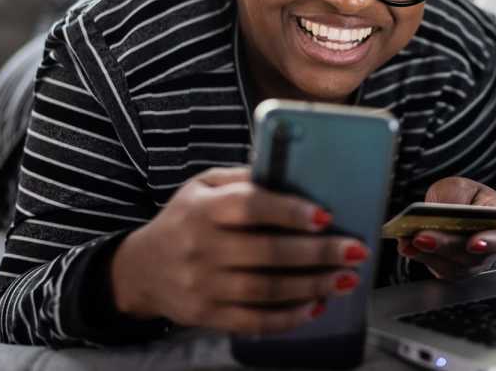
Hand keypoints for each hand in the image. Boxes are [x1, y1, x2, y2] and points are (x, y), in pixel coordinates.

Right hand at [109, 167, 368, 334]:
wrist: (140, 269)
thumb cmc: (184, 219)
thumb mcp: (202, 186)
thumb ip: (243, 180)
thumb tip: (293, 173)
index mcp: (203, 209)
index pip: (249, 208)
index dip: (289, 211)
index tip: (325, 215)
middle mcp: (201, 248)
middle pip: (267, 253)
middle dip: (317, 253)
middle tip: (355, 251)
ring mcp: (203, 286)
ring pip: (265, 290)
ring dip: (312, 286)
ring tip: (345, 279)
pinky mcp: (207, 316)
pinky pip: (253, 321)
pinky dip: (289, 317)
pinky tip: (316, 306)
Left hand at [396, 177, 495, 279]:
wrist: (458, 207)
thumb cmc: (467, 197)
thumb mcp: (463, 187)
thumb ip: (456, 197)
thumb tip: (442, 211)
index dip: (491, 243)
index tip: (473, 243)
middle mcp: (490, 252)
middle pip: (471, 256)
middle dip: (444, 246)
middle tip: (423, 237)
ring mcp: (471, 265)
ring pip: (452, 267)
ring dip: (428, 255)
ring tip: (408, 241)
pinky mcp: (451, 270)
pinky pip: (436, 268)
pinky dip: (420, 257)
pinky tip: (405, 245)